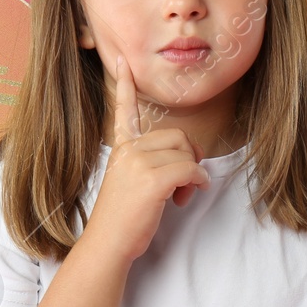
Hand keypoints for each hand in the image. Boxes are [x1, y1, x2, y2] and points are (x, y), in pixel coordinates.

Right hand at [86, 54, 209, 262]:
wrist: (108, 243)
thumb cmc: (122, 218)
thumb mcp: (131, 182)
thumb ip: (150, 163)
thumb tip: (187, 159)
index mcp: (121, 148)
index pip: (125, 110)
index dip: (125, 86)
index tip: (123, 63)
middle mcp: (128, 149)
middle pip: (177, 135)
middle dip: (188, 158)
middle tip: (183, 185)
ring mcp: (138, 163)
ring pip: (185, 153)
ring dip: (193, 175)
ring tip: (180, 196)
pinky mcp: (152, 179)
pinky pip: (190, 169)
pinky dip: (198, 181)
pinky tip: (192, 193)